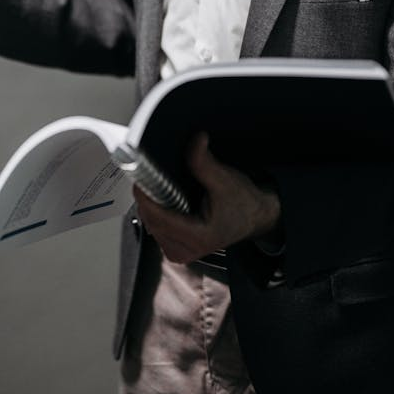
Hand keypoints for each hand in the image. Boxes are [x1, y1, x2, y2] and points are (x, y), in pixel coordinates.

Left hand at [133, 132, 280, 263]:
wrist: (254, 217)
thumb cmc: (242, 203)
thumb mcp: (225, 180)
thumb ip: (204, 163)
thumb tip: (195, 141)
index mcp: (199, 237)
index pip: (159, 217)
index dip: (146, 196)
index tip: (139, 177)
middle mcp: (187, 250)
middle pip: (151, 220)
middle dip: (149, 197)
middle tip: (150, 175)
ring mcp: (180, 252)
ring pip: (150, 224)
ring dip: (152, 204)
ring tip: (162, 188)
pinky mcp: (176, 249)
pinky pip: (155, 228)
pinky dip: (156, 212)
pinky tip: (166, 200)